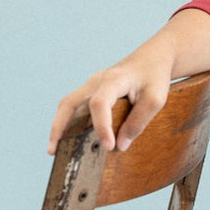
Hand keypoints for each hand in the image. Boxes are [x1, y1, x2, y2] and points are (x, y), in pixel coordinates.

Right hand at [48, 47, 173, 154]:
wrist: (152, 58)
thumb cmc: (154, 77)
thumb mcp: (155, 99)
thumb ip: (138, 122)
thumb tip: (120, 145)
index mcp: (113, 80)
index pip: (99, 104)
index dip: (101, 127)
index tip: (109, 147)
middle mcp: (96, 81)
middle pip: (69, 103)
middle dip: (59, 127)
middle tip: (54, 151)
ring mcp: (91, 85)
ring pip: (68, 105)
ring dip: (59, 126)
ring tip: (55, 150)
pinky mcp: (92, 92)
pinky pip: (76, 108)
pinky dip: (69, 123)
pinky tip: (70, 140)